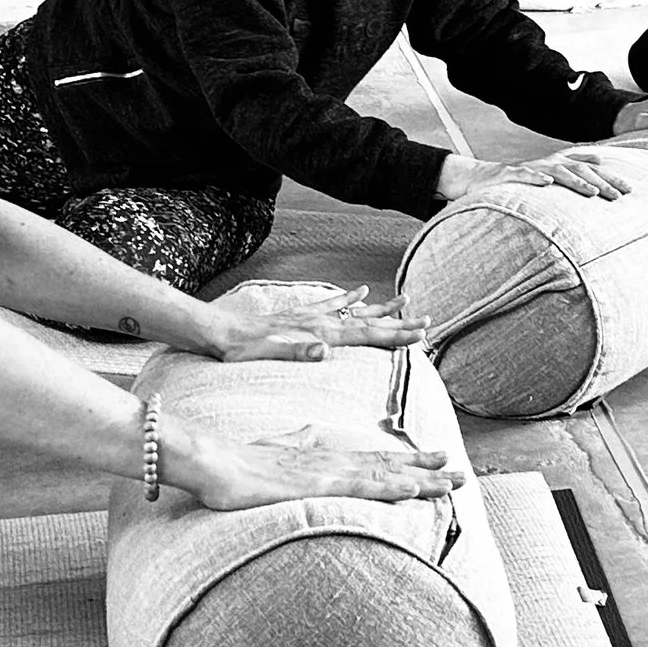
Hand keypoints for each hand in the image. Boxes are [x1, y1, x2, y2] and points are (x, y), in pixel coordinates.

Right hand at [166, 417, 462, 510]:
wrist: (215, 461)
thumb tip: (306, 431)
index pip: (374, 459)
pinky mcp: (319, 484)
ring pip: (386, 475)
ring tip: (453, 482)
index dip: (407, 459)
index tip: (435, 458)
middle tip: (460, 473)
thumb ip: (293, 440)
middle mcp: (334, 461)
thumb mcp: (273, 450)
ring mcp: (329, 472)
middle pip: (389, 464)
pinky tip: (415, 490)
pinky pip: (364, 487)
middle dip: (426, 469)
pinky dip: (393, 488)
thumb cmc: (239, 462)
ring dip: (422, 479)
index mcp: (324, 457)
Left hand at [199, 287, 423, 361]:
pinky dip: (350, 298)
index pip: (366, 334)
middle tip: (428, 321)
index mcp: (319, 333)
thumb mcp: (266, 355)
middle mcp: (320, 322)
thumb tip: (326, 350)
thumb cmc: (241, 349)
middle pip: (369, 322)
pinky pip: (333, 304)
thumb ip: (297, 351)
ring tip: (406, 300)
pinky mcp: (300, 315)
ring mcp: (311, 316)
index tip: (421, 335)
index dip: (395, 336)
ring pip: (356, 311)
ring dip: (381, 309)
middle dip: (399, 323)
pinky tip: (361, 291)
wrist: (219, 332)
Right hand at [466, 150, 630, 200]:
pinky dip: (537, 178)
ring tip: (593, 192)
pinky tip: (547, 184)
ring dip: (577, 181)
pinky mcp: (512, 175)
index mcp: (559, 164)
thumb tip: (599, 165)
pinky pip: (526, 175)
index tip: (630, 189)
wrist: (483, 179)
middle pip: (581, 169)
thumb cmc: (520, 181)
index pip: (590, 168)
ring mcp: (532, 167)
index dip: (610, 176)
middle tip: (620, 196)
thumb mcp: (550, 177)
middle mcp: (549, 162)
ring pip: (558, 172)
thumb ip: (573, 172)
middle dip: (601, 181)